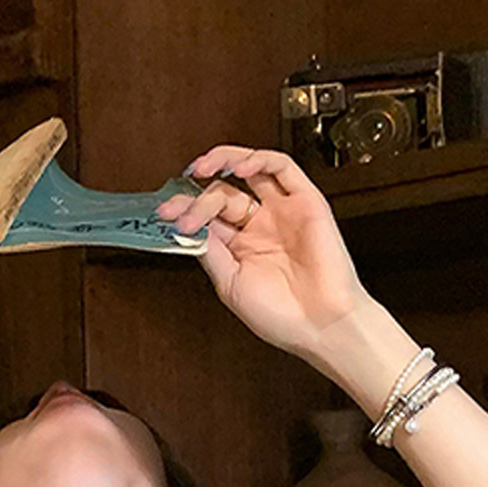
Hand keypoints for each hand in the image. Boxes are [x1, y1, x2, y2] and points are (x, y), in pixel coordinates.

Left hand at [154, 146, 367, 360]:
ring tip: (201, 168)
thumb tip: (187, 228)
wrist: (322, 326)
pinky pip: (282, 168)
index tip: (165, 214)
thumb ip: (210, 252)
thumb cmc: (283, 316)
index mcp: (242, 248)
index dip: (186, 210)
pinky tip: (239, 167)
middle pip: (223, 194)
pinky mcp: (306, 201)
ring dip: (223, 161)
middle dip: (197, 199)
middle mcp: (261, 226)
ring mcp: (282, 212)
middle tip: (180, 209)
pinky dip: (259, 160)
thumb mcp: (230, 284)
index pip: (209, 217)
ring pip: (251, 170)